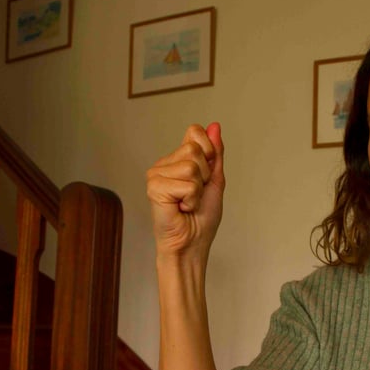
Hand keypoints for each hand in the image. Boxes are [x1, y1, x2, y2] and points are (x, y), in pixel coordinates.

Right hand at [146, 123, 224, 258]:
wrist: (192, 244)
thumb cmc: (202, 219)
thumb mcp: (214, 180)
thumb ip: (215, 153)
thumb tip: (214, 125)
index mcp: (177, 159)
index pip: (195, 132)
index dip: (209, 152)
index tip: (206, 176)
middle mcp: (164, 164)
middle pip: (194, 149)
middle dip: (205, 175)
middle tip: (195, 195)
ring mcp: (156, 174)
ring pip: (191, 166)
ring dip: (198, 190)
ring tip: (188, 203)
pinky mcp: (154, 187)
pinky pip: (187, 183)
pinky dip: (191, 199)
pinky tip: (181, 208)